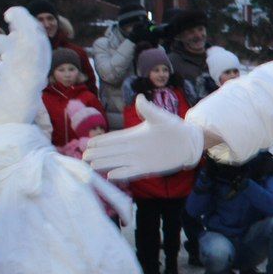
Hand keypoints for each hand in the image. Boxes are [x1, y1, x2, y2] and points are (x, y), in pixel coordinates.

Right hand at [84, 94, 204, 179]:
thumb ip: (148, 109)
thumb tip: (139, 98)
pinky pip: (132, 171)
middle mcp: (134, 148)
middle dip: (98, 153)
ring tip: (91, 165)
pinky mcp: (149, 167)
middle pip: (112, 151)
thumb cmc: (174, 127)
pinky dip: (121, 173)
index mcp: (134, 135)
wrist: (189, 141)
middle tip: (83, 157)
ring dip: (105, 163)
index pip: (114, 139)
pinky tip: (110, 175)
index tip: (88, 143)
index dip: (101, 141)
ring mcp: (140, 158)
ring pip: (118, 161)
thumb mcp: (160, 117)